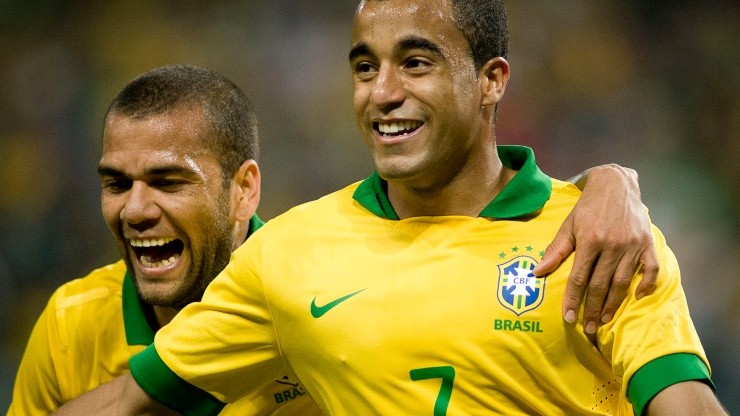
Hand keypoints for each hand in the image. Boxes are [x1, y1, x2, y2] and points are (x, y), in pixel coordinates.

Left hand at [533, 164, 658, 333]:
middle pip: (601, 285)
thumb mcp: (568, 225)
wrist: (616, 184)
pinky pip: (651, 269)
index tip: (567, 318)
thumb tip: (538, 272)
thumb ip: (556, 250)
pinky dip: (646, 285)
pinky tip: (637, 297)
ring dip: (615, 304)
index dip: (572, 300)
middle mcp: (612, 245)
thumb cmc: (587, 207)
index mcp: (590, 240)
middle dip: (594, 309)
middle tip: (588, 328)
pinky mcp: (647, 243)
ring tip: (605, 320)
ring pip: (623, 282)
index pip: (578, 278)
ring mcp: (632, 245)